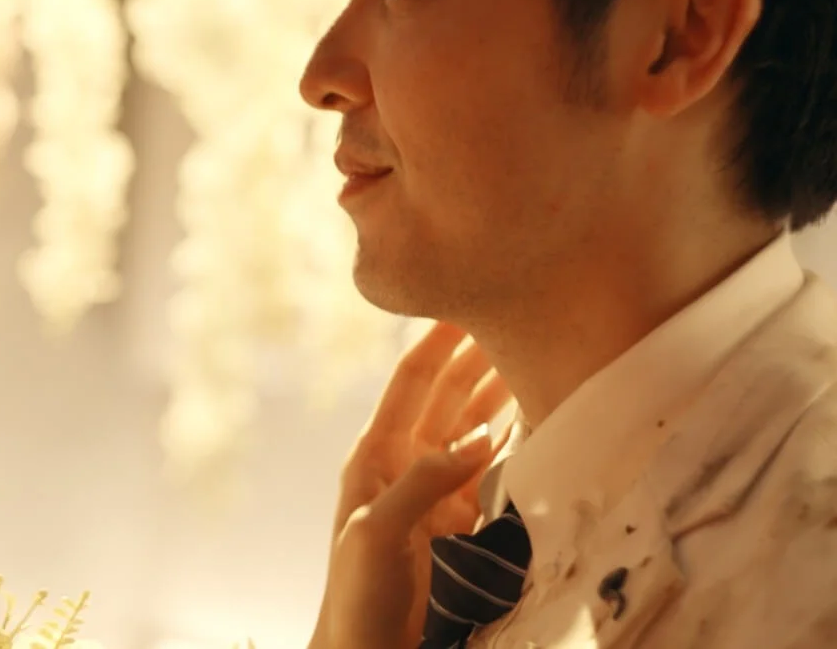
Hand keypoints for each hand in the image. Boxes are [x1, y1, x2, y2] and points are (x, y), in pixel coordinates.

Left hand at [310, 322, 512, 648]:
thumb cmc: (356, 595)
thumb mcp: (377, 533)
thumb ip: (423, 483)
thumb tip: (478, 436)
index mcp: (374, 455)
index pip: (411, 381)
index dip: (439, 340)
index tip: (468, 299)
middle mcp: (404, 463)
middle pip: (449, 395)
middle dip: (480, 356)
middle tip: (520, 317)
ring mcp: (434, 492)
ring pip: (474, 427)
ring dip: (502, 394)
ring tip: (538, 357)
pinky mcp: (460, 523)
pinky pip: (492, 469)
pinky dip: (515, 442)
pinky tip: (539, 421)